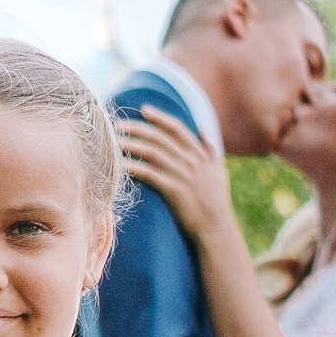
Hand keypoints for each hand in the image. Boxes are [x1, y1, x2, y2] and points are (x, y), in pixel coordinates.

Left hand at [118, 108, 237, 244]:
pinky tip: (120, 165)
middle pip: (160, 138)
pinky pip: (149, 174)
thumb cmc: (218, 202)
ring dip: (132, 145)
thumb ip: (212, 150)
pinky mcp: (173, 190)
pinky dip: (134, 167)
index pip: (178, 129)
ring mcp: (182, 175)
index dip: (160, 118)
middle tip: (120, 124)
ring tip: (115, 141)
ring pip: (152, 153)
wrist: (216, 227)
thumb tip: (203, 130)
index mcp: (200, 155)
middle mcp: (190, 161)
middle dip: (139, 128)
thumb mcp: (220, 171)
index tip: (144, 110)